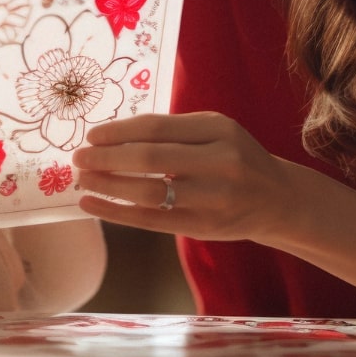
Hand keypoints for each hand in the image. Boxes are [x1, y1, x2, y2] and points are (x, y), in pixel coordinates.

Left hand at [72, 111, 297, 242]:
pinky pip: (154, 221)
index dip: (119, 132)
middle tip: (79, 158)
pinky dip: (119, 214)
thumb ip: (174, 132)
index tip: (91, 135)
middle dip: (108, 158)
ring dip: (110, 187)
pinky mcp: (205, 228)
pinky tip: (94, 206)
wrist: (276, 198)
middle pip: (152, 159)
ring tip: (84, 181)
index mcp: (219, 130)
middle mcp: (221, 162)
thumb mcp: (216, 133)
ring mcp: (214, 198)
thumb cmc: (235, 158)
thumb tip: (111, 137)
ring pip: (151, 193)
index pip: (157, 128)